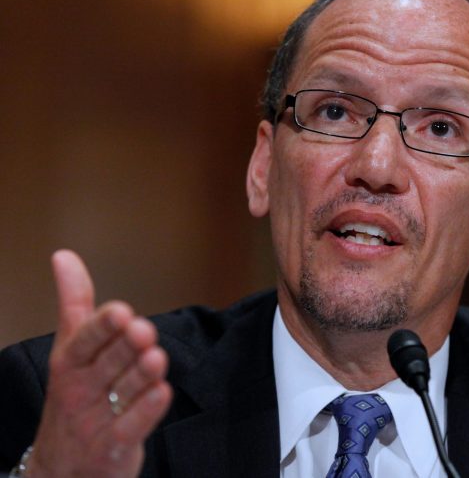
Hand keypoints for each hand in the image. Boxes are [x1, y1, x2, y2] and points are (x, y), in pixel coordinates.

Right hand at [26, 250, 171, 477]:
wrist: (61, 468)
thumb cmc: (73, 395)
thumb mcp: (69, 348)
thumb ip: (74, 303)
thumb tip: (64, 255)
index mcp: (70, 363)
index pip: (84, 341)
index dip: (102, 327)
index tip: (121, 310)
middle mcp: (81, 389)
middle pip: (107, 364)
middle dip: (124, 347)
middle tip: (142, 329)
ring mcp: (96, 420)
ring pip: (122, 392)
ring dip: (140, 375)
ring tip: (156, 357)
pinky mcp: (114, 448)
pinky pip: (130, 429)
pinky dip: (146, 412)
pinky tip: (163, 392)